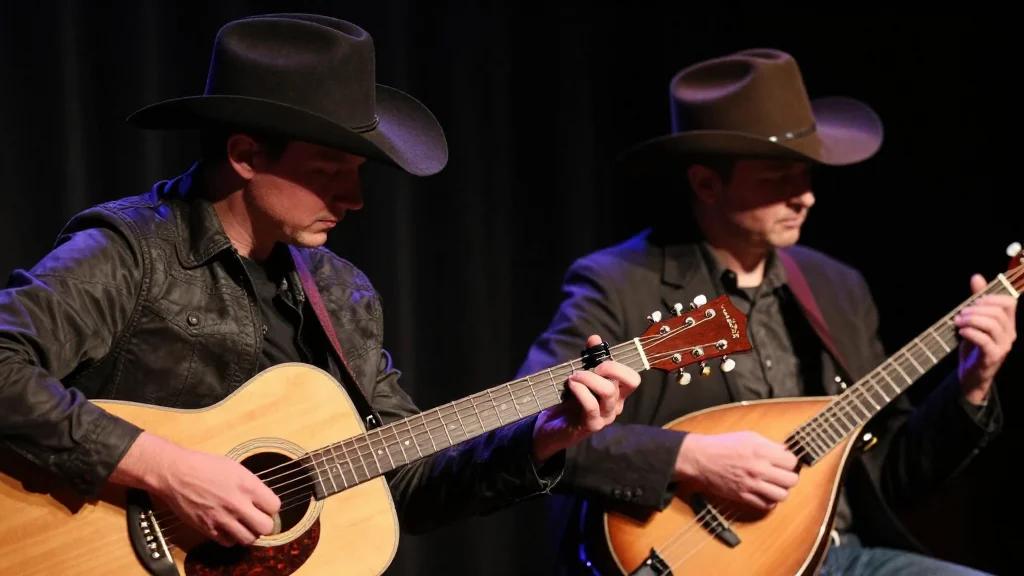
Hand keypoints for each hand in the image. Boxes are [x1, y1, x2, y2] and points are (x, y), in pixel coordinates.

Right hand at [111, 432, 280, 546]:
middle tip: (258, 518)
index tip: (265, 505)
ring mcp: (223, 518)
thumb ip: (251, 485)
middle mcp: (238, 504)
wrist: (176, 473)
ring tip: (244, 525)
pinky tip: (229, 528)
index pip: (274, 506)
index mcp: (247, 486)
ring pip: (248, 539)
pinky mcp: (208, 529)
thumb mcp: (235, 468)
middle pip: (266, 527)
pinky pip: (228, 542)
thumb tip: (261, 498)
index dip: (271, 507)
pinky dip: (231, 538)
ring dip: (249, 533)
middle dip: (265, 523)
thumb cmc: (204, 465)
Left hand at [532, 335, 640, 462]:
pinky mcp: (592, 425)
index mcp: (617, 393)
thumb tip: (595, 338)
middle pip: (627, 380)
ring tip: (573, 377)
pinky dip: (580, 390)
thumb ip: (590, 358)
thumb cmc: (569, 401)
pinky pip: (591, 405)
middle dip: (608, 367)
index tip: (598, 360)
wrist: (552, 427)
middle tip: (587, 368)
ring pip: (609, 391)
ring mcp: (605, 416)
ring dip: (589, 377)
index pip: (633, 378)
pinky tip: (571, 385)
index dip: (619, 365)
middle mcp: (616, 405)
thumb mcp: (581, 377)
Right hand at [674, 431, 798, 510]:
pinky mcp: (743, 496)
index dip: (790, 462)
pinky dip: (769, 501)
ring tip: (774, 485)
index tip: (784, 462)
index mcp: (761, 451)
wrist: (701, 458)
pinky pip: (766, 505)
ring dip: (781, 490)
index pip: (791, 461)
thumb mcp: (748, 436)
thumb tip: (785, 451)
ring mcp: (751, 484)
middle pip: (791, 480)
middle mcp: (759, 468)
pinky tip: (765, 493)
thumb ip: (768, 444)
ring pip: (782, 495)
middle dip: (789, 477)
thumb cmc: (722, 445)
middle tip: (782, 474)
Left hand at [956, 274, 1017, 404]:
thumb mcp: (974, 322)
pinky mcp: (993, 357)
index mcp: (1007, 324)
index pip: (1009, 302)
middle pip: (999, 312)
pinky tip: (961, 332)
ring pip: (992, 324)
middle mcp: (1009, 334)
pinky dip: (970, 332)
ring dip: (971, 319)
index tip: (973, 303)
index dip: (990, 298)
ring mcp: (1003, 346)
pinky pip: (985, 340)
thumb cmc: (973, 347)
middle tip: (960, 314)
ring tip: (958, 323)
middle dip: (976, 309)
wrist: (971, 376)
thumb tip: (977, 277)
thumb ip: (976, 301)